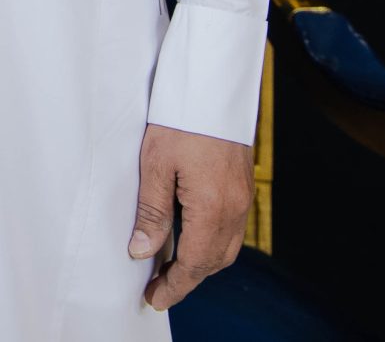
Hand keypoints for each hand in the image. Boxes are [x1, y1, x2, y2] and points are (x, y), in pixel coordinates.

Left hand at [127, 122, 254, 310]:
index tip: (155, 299)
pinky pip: (231, 228)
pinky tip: (190, 236)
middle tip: (159, 288)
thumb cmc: (180, 119)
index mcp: (212, 208)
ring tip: (171, 266)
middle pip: (214, 261)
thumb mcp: (154, 165)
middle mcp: (234, 208)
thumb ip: (151, 212)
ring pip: (226, 247)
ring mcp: (242, 196)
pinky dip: (212, 242)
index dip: (175, 286)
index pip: (195, 264)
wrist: (211, 85)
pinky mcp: (242, 184)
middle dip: (188, 279)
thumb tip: (142, 251)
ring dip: (201, 262)